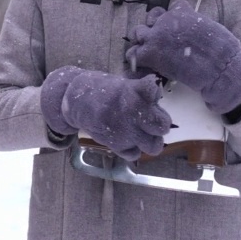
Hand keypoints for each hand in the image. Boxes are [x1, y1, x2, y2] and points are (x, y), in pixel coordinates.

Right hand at [40, 66, 170, 159]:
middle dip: (161, 124)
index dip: (156, 93)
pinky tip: (128, 139)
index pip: (154, 89)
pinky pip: (134, 154)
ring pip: (153, 146)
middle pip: (162, 125)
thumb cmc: (104, 92)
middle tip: (153, 121)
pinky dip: (132, 149)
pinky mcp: (115, 145)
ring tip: (143, 133)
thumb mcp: (124, 85)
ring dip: (151, 141)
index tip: (151, 95)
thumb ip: (144, 94)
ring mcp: (125, 131)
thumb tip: (159, 101)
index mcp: (135, 92)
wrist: (77, 102)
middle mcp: (132, 112)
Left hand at [126, 0, 240, 114]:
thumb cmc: (220, 49)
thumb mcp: (207, 26)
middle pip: (151, 17)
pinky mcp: (150, 53)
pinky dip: (137, 60)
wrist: (219, 66)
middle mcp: (165, 20)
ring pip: (138, 32)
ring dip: (143, 41)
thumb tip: (188, 30)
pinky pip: (134, 54)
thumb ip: (193, 23)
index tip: (175, 30)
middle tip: (162, 41)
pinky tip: (146, 66)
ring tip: (150, 52)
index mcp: (181, 11)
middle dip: (154, 27)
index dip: (170, 20)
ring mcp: (156, 36)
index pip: (169, 9)